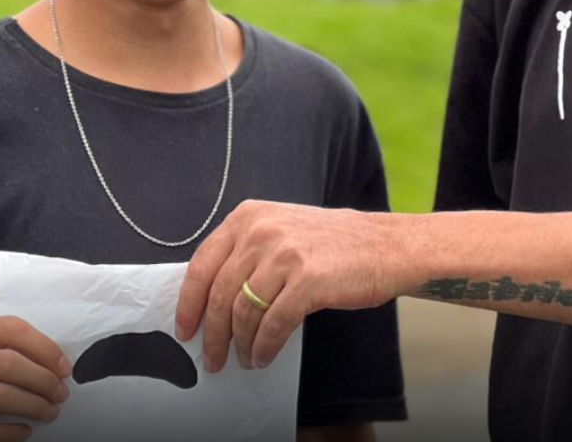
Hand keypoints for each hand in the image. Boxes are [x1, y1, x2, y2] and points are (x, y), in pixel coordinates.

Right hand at [0, 316, 69, 441]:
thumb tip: (50, 361)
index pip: (12, 329)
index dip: (45, 348)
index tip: (63, 365)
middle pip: (9, 364)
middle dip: (44, 380)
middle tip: (59, 391)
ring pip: (0, 397)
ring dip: (33, 406)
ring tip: (48, 410)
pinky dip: (8, 433)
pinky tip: (22, 430)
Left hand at [176, 201, 402, 373]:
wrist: (386, 245)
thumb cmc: (335, 243)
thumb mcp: (283, 230)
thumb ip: (248, 253)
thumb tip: (212, 299)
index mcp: (251, 215)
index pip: (203, 264)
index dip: (189, 302)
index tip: (185, 328)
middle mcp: (263, 230)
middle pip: (221, 294)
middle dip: (213, 334)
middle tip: (212, 357)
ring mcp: (286, 254)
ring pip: (244, 313)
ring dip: (240, 344)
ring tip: (245, 357)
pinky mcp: (307, 280)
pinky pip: (273, 325)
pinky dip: (264, 347)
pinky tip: (264, 355)